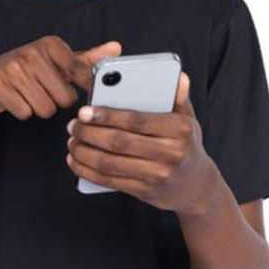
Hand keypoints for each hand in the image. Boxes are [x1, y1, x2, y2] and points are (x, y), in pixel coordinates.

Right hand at [0, 35, 121, 120]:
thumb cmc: (32, 71)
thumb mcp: (60, 62)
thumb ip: (89, 59)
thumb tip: (117, 48)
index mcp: (51, 44)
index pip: (80, 74)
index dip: (78, 85)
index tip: (71, 84)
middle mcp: (31, 53)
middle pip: (64, 98)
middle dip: (57, 100)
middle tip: (44, 90)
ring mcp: (12, 68)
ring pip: (45, 108)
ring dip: (41, 108)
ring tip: (30, 94)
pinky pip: (25, 113)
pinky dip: (23, 111)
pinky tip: (16, 99)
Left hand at [65, 72, 220, 215]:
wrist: (196, 186)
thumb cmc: (186, 144)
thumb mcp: (188, 119)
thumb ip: (179, 97)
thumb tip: (179, 76)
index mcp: (179, 129)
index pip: (137, 120)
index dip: (107, 115)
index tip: (85, 111)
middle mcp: (171, 153)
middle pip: (119, 142)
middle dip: (90, 133)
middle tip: (74, 125)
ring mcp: (158, 175)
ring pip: (110, 163)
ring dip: (84, 152)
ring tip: (72, 141)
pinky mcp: (145, 192)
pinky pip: (110, 180)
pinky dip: (88, 171)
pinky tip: (76, 161)